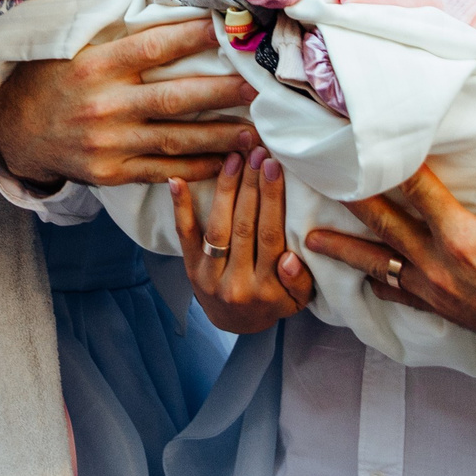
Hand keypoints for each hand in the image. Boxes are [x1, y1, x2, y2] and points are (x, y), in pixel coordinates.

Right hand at [0, 20, 256, 188]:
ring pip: (177, 139)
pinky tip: (227, 162)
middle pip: (176, 98)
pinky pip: (163, 171)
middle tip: (263, 86)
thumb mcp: (77, 49)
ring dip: (222, 136)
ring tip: (258, 130)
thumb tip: (174, 13)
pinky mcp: (111, 173)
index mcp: (97, 65)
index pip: (155, 47)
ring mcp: (108, 143)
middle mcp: (104, 104)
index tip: (229, 27)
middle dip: (224, 92)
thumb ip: (122, 38)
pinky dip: (198, 167)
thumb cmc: (55, 81)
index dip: (194, 36)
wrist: (16, 133)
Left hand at [171, 149, 314, 332]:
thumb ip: (299, 281)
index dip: (272, 199)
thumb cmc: (272, 301)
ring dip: (226, 188)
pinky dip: (180, 207)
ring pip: (218, 226)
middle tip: (257, 151)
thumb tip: (289, 258)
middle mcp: (235, 283)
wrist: (235, 324)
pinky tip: (177, 180)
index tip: (274, 166)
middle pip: (244, 226)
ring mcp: (209, 276)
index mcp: (266, 289)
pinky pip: (184, 235)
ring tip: (235, 157)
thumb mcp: (297, 301)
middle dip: (251, 185)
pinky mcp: (190, 267)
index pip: (270, 236)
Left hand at [301, 110, 475, 386]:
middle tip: (317, 183)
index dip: (391, 165)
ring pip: (379, 265)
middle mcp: (439, 267)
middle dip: (351, 202)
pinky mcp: (442, 310)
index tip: (363, 143)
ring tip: (310, 240)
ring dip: (346, 250)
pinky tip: (361, 280)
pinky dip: (375, 283)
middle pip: (384, 226)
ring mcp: (436, 293)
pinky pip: (398, 295)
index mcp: (462, 239)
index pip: (417, 191)